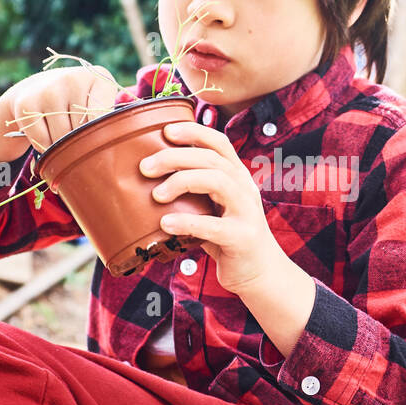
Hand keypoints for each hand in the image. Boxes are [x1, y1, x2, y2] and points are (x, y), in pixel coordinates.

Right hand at [0, 65, 120, 160]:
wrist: (35, 88)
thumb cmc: (75, 103)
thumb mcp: (97, 104)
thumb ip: (107, 123)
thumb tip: (102, 158)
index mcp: (98, 78)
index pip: (104, 119)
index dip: (100, 137)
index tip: (99, 143)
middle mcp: (72, 79)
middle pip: (81, 132)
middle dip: (79, 142)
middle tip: (74, 135)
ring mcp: (47, 90)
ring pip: (61, 139)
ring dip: (61, 147)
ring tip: (60, 133)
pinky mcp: (26, 103)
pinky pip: (41, 140)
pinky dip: (43, 145)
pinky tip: (45, 133)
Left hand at [139, 121, 286, 294]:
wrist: (259, 273)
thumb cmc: (226, 237)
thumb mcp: (213, 207)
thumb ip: (194, 191)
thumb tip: (150, 176)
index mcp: (238, 177)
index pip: (219, 142)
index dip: (193, 131)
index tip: (165, 131)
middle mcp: (245, 188)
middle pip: (212, 159)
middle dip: (175, 157)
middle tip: (145, 167)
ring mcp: (247, 212)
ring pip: (217, 181)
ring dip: (182, 182)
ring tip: (156, 194)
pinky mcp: (242, 238)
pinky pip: (213, 226)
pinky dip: (186, 222)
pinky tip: (165, 224)